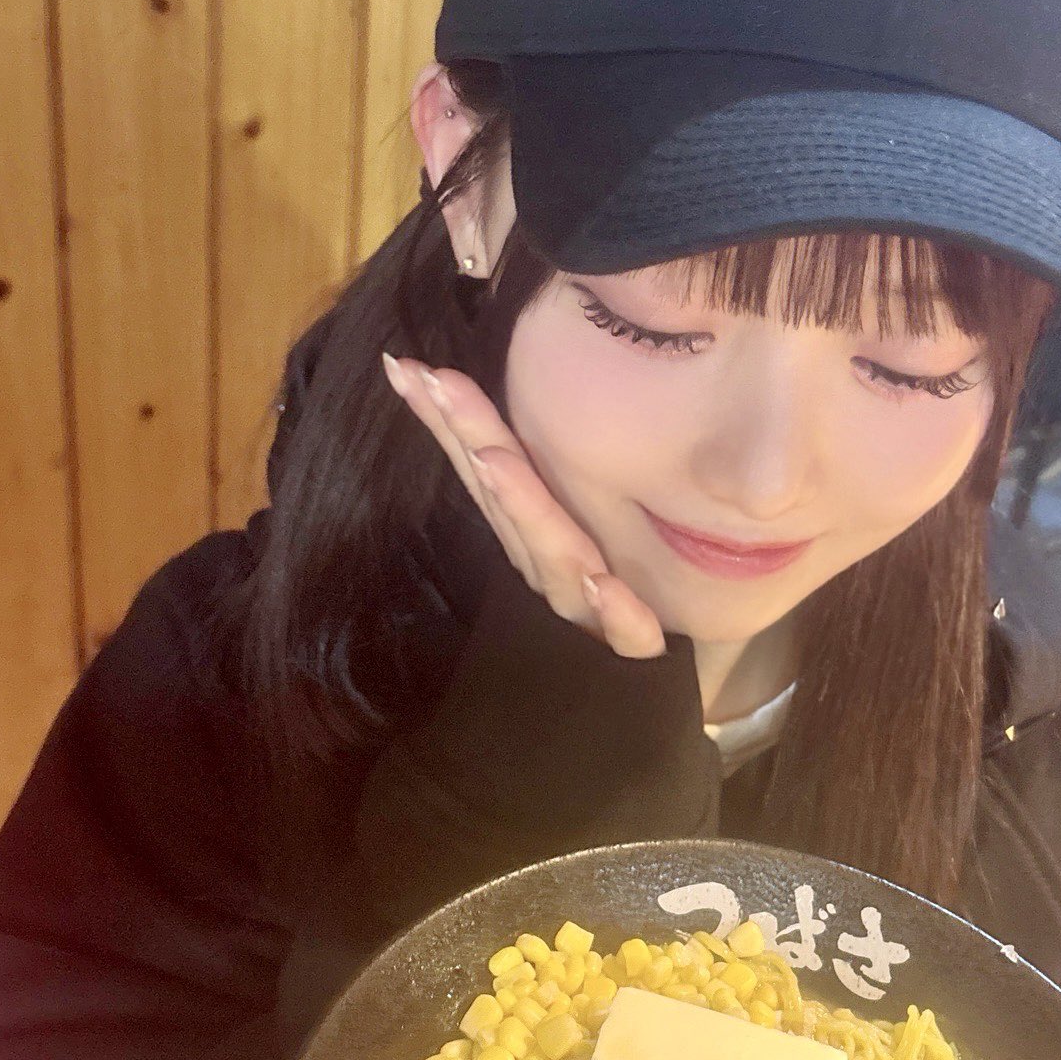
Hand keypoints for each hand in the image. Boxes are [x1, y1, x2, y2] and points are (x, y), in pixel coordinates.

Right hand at [382, 356, 664, 660]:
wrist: (655, 693)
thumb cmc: (624, 605)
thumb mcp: (594, 537)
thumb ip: (549, 492)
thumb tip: (505, 420)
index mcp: (538, 536)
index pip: (486, 468)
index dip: (446, 421)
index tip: (405, 366)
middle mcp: (551, 568)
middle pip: (506, 498)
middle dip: (471, 438)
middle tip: (435, 382)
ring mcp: (588, 609)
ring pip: (553, 552)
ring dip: (521, 506)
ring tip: (493, 457)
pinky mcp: (635, 648)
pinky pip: (625, 628)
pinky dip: (613, 608)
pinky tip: (601, 582)